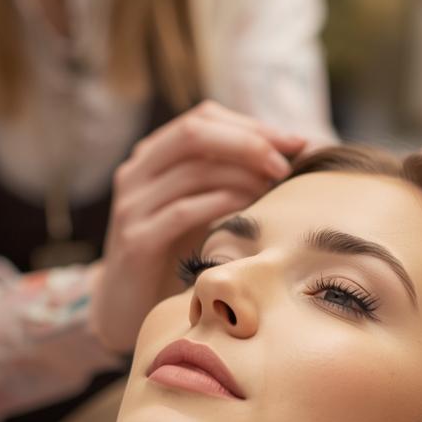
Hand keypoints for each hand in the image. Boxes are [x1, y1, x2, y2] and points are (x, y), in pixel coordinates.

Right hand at [89, 101, 304, 352]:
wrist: (126, 304)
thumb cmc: (174, 252)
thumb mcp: (200, 206)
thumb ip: (230, 177)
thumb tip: (295, 150)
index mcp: (152, 155)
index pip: (204, 117)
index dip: (252, 125)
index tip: (294, 142)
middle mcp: (136, 171)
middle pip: (195, 133)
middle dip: (248, 143)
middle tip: (284, 165)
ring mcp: (132, 205)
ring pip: (192, 169)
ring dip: (242, 176)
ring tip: (273, 190)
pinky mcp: (135, 240)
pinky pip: (183, 212)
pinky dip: (222, 204)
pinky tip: (249, 210)